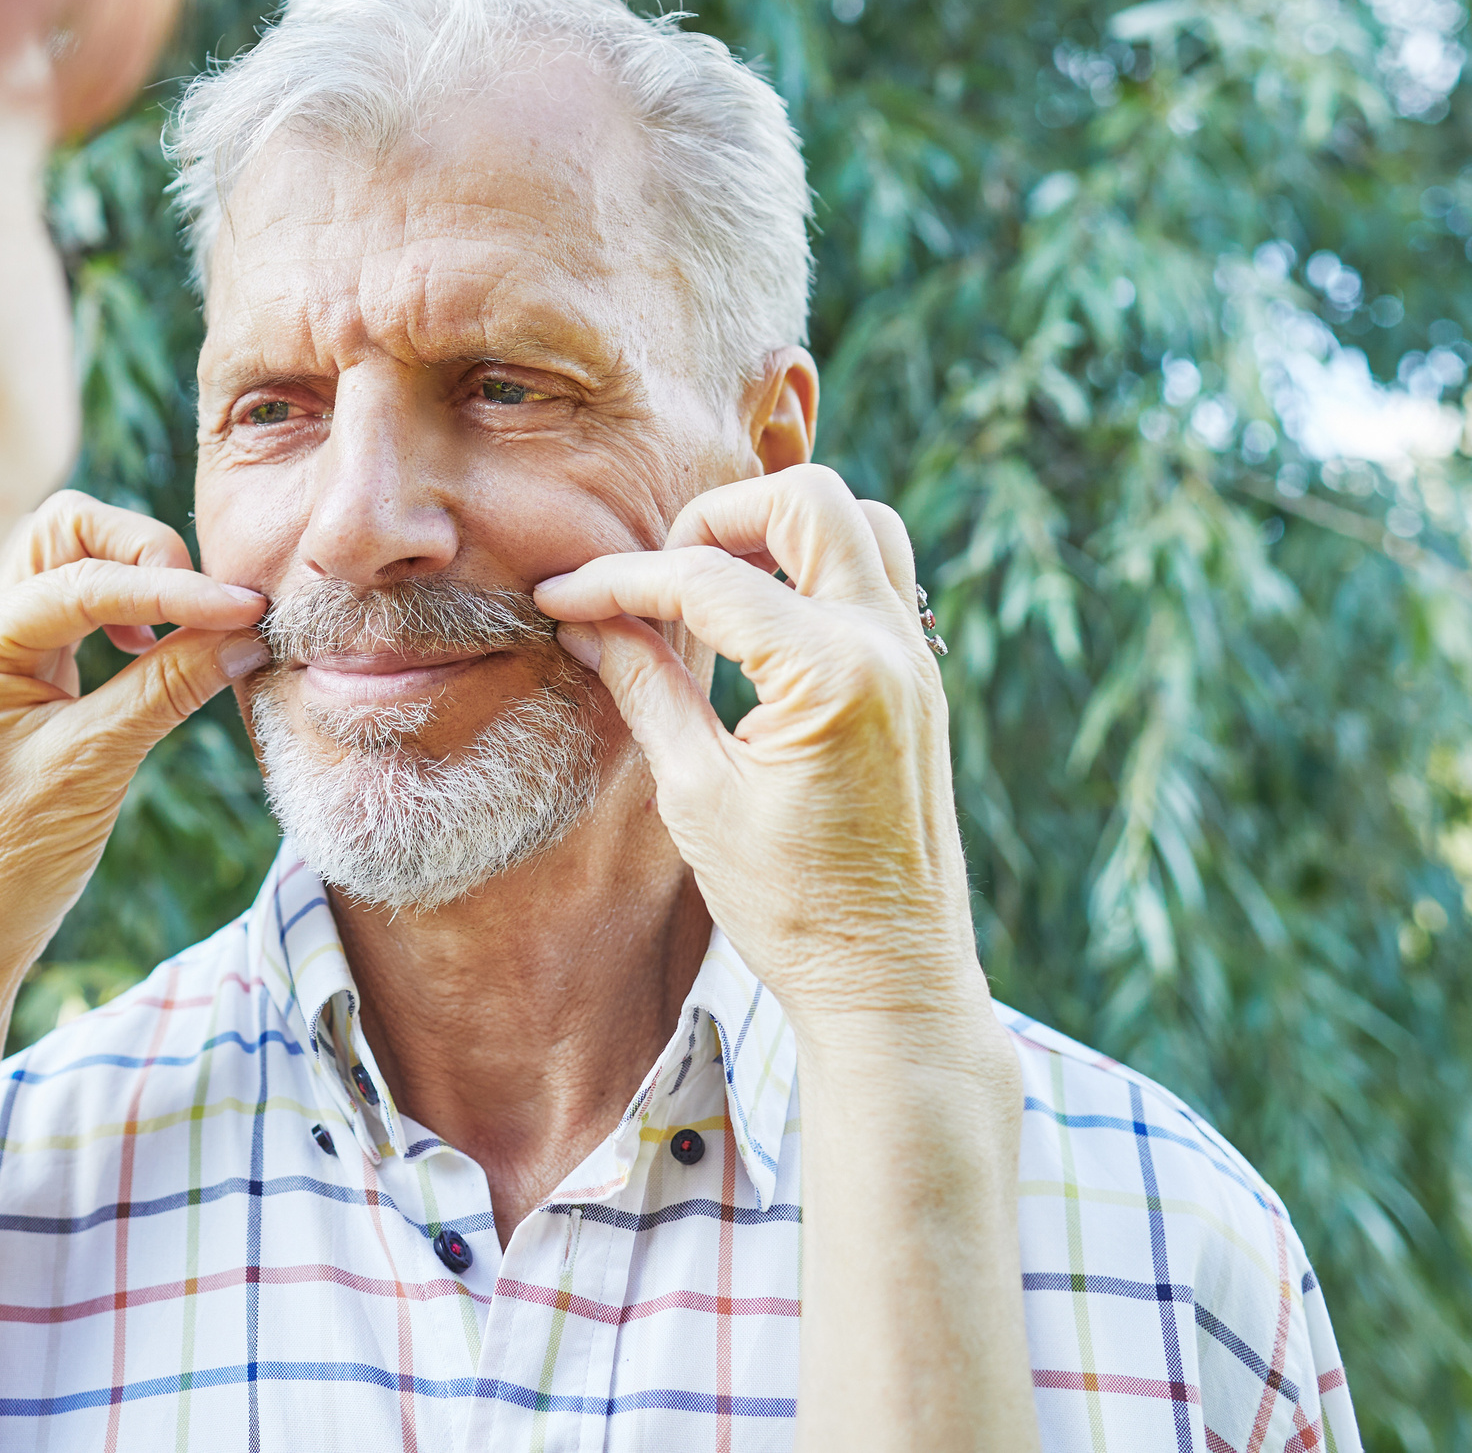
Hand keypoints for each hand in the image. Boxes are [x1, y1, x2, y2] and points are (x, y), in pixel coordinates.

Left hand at [0, 490, 267, 971]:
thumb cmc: (9, 856)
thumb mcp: (93, 770)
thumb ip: (166, 691)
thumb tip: (247, 634)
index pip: (81, 582)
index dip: (170, 589)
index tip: (245, 610)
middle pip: (66, 527)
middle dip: (141, 546)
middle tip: (206, 604)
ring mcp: (16, 645)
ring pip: (77, 552)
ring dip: (140, 568)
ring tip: (189, 622)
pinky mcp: (45, 667)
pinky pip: (91, 597)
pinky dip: (137, 602)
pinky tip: (158, 649)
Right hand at [534, 464, 983, 1037]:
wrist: (891, 980)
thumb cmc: (791, 907)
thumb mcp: (697, 796)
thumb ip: (646, 689)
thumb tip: (588, 625)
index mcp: (831, 676)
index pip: (706, 581)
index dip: (617, 582)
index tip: (559, 598)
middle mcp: (888, 648)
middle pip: (808, 500)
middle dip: (715, 516)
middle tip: (655, 572)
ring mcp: (916, 661)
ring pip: (861, 524)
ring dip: (779, 530)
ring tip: (709, 582)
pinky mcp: (921, 683)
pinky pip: (877, 579)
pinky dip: (814, 571)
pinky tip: (758, 623)